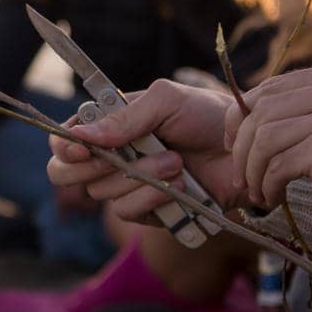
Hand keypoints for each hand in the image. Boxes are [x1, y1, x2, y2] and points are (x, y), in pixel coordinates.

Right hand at [47, 79, 238, 223]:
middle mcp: (111, 156)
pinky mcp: (147, 210)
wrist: (247, 148)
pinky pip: (129, 210)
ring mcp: (127, 185)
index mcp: (107, 125)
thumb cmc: (207, 115)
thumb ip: (124, 117)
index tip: (79, 147)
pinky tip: (179, 184)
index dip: (63, 146)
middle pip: (64, 173)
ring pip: (101, 192)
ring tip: (176, 160)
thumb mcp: (166, 101)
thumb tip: (81, 135)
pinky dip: (152, 196)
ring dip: (139, 175)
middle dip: (87, 167)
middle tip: (115, 157)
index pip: (64, 139)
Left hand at [225, 57, 311, 256]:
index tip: (237, 143)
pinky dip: (267, 184)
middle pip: (263, 108)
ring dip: (252, 170)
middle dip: (242, 143)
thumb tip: (250, 113)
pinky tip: (273, 198)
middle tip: (241, 173)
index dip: (246, 115)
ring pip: (264, 137)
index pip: (275, 86)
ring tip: (258, 191)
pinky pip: (276, 164)